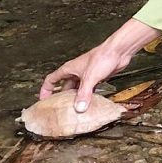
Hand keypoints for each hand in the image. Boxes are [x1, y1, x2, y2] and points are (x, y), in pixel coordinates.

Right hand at [39, 19, 160, 111]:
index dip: (45, 90)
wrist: (118, 51)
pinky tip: (88, 105)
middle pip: (64, 87)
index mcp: (69, 69)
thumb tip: (79, 108)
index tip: (43, 101)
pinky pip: (88, 91)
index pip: (51, 79)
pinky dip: (87, 98)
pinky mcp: (96, 78)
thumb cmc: (102, 57)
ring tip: (73, 111)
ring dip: (75, 99)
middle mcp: (76, 72)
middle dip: (61, 98)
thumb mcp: (90, 77)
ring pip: (76, 90)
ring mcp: (86, 76)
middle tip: (59, 110)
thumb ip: (84, 93)